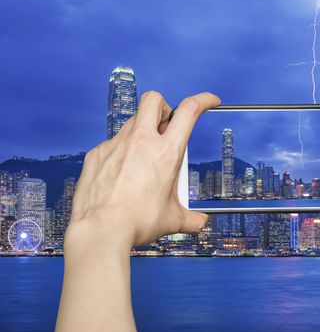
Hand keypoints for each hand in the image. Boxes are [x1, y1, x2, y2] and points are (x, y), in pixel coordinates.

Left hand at [66, 91, 220, 248]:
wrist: (100, 231)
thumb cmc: (137, 223)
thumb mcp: (172, 219)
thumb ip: (191, 218)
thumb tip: (200, 222)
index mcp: (166, 153)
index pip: (189, 111)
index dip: (203, 100)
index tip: (210, 101)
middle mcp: (141, 142)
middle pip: (154, 100)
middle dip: (164, 106)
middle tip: (166, 127)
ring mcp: (116, 145)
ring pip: (132, 121)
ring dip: (143, 131)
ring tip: (144, 159)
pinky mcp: (97, 154)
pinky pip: (113, 144)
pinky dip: (122, 152)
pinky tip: (122, 175)